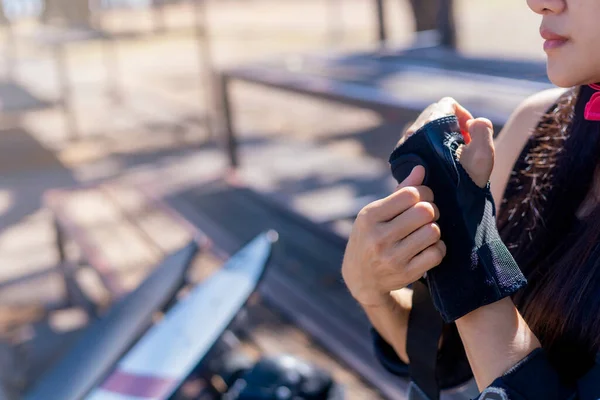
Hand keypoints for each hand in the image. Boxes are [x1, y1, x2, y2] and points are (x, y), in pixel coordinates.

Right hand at [342, 166, 446, 307]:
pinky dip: (437, 248)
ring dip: (434, 230)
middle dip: (431, 210)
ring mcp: (392, 257)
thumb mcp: (376, 213)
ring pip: (433, 232)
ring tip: (425, 231)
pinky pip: (436, 253)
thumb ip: (400, 191)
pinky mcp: (406, 274)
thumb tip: (421, 169)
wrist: (361, 277)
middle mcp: (378, 237)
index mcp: (370, 216)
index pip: (410, 194)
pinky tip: (428, 247)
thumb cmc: (371, 236)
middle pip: (424, 212)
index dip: (424, 192)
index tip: (423, 198)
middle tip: (427, 215)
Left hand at [400, 97, 494, 188]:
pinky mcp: (402, 156)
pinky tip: (440, 160)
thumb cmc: (466, 182)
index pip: (447, 104)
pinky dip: (430, 144)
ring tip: (453, 153)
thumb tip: (474, 121)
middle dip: (452, 124)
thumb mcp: (482, 156)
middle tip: (463, 143)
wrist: (444, 206)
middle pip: (434, 114)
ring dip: (441, 135)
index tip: (470, 133)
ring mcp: (404, 144)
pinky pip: (416, 140)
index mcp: (431, 126)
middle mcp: (413, 131)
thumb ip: (483, 131)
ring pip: (424, 127)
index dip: (463, 114)